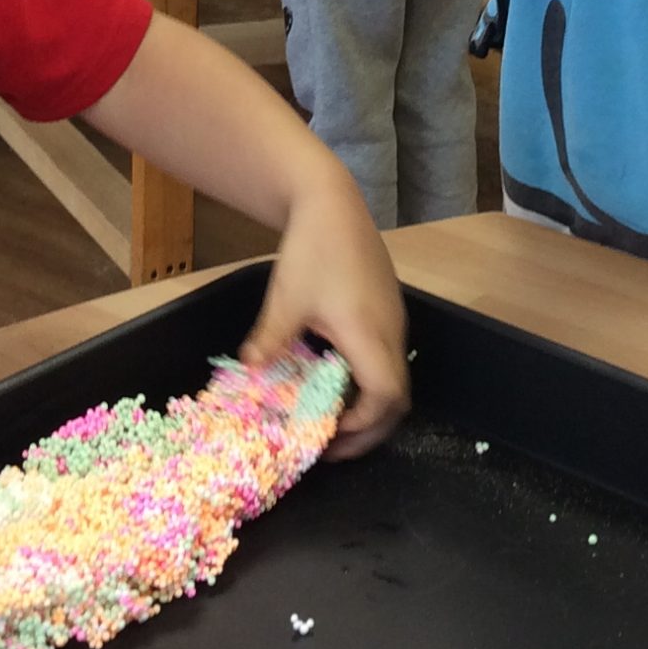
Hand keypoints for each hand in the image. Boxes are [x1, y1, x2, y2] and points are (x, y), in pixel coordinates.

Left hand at [240, 181, 408, 458]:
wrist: (333, 203)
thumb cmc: (312, 250)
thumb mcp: (285, 299)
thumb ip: (270, 341)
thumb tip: (248, 373)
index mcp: (369, 334)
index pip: (385, 397)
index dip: (362, 426)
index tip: (329, 436)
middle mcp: (391, 332)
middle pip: (398, 399)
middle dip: (368, 430)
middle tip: (332, 445)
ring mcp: (394, 320)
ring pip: (395, 378)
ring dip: (369, 407)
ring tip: (333, 418)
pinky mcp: (389, 310)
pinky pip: (388, 359)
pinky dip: (369, 382)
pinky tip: (337, 379)